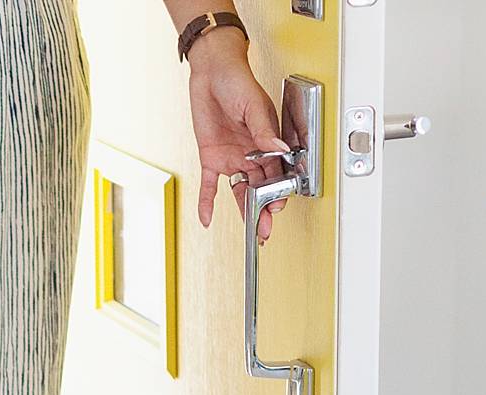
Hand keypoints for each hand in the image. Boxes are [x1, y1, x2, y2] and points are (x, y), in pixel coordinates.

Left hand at [185, 34, 289, 241]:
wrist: (211, 72)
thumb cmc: (237, 82)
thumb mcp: (254, 106)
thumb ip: (265, 131)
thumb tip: (279, 149)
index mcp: (267, 142)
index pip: (276, 173)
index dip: (277, 191)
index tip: (277, 207)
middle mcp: (251, 153)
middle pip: (260, 187)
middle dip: (264, 209)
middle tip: (265, 230)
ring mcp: (231, 157)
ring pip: (241, 190)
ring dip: (244, 210)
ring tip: (251, 230)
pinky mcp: (210, 158)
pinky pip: (209, 185)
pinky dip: (207, 202)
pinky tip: (206, 219)